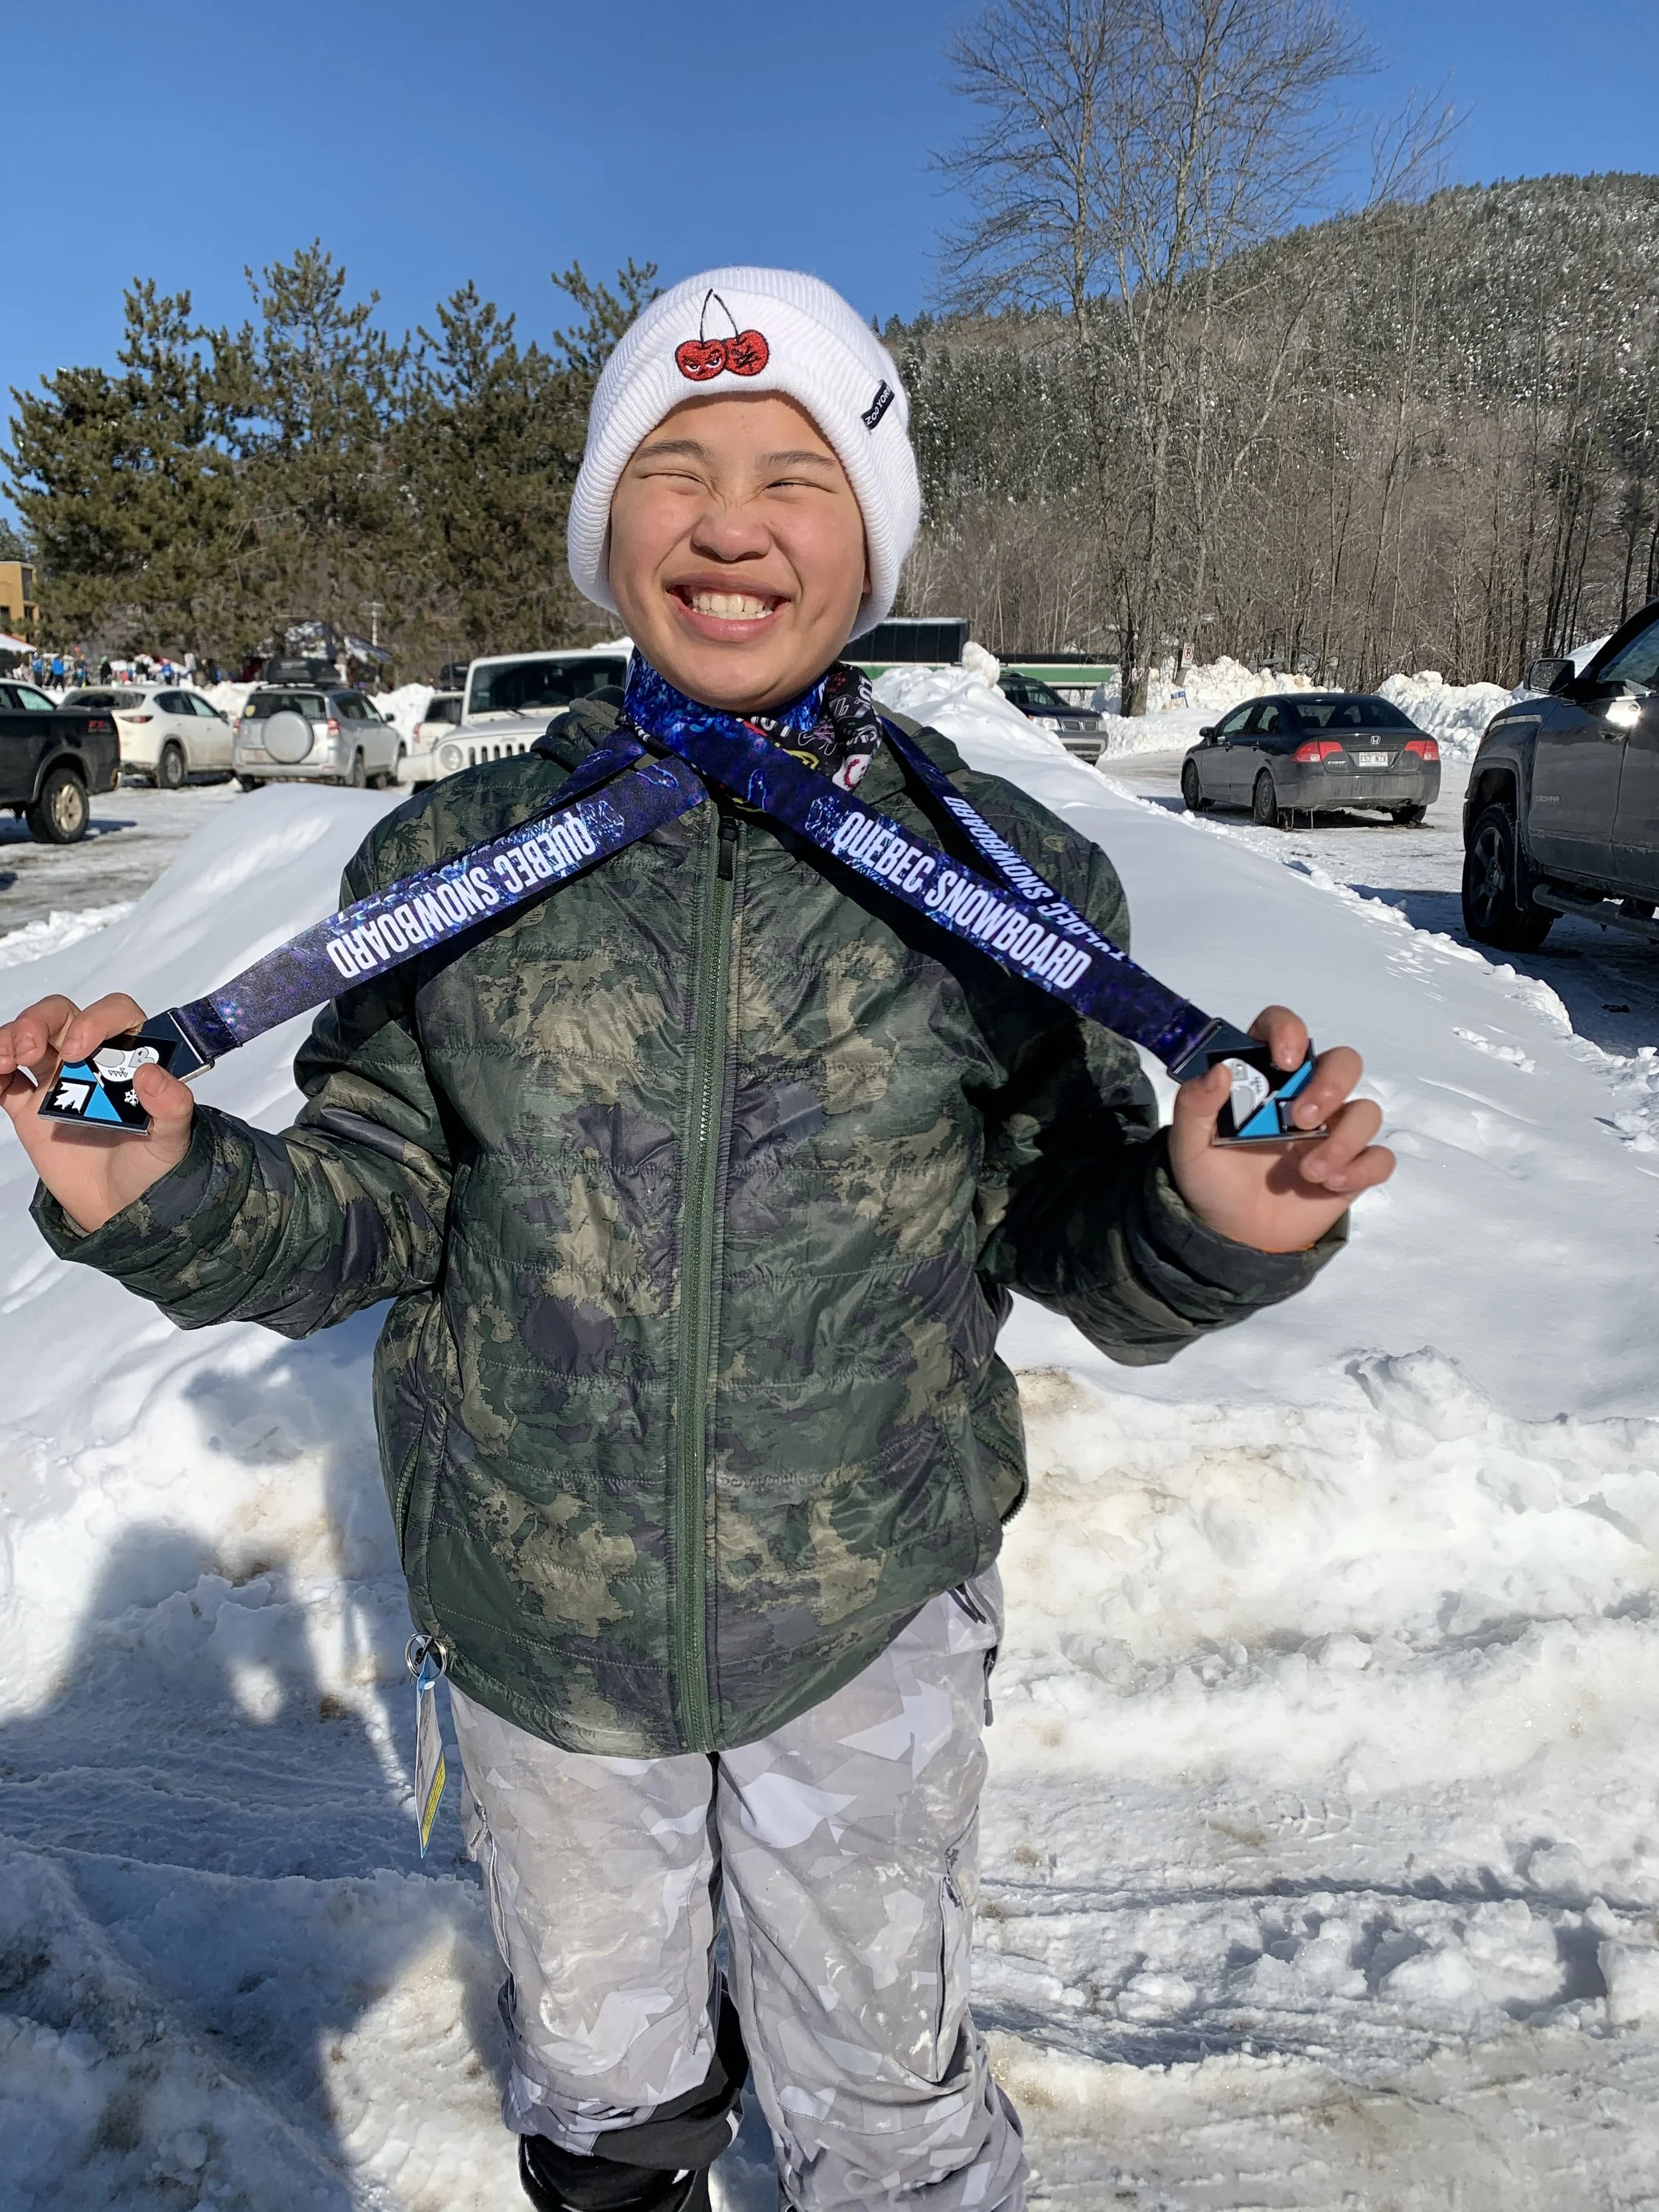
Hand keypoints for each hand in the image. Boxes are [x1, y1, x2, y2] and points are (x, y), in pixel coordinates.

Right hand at [0, 992, 194, 1233]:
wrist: (120, 1206)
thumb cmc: (151, 1166)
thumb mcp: (173, 1139)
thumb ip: (171, 1106)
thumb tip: (152, 1074)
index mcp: (130, 1058)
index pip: (115, 1015)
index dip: (95, 1020)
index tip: (79, 1048)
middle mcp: (92, 1060)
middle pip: (61, 1016)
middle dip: (39, 1021)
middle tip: (30, 1049)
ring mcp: (58, 1080)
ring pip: (29, 1038)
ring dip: (11, 1039)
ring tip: (7, 1062)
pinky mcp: (30, 1106)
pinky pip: (6, 1079)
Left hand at [1168, 1006, 1392, 1253]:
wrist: (1231, 1237)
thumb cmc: (1211, 1183)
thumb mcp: (1189, 1147)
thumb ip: (1195, 1106)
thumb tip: (1219, 1071)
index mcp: (1265, 1080)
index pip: (1283, 1030)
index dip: (1289, 1030)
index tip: (1285, 1059)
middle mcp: (1304, 1096)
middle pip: (1343, 1062)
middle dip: (1331, 1084)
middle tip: (1302, 1121)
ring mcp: (1332, 1132)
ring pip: (1366, 1110)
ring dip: (1345, 1139)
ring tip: (1311, 1172)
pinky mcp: (1352, 1168)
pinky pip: (1379, 1157)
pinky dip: (1363, 1168)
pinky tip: (1332, 1185)